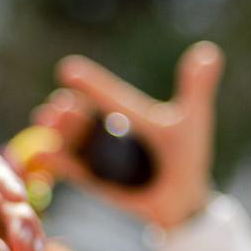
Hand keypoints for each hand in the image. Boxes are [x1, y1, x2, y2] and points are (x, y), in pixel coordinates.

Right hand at [31, 41, 223, 230]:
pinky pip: (72, 170)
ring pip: (73, 141)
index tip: (67, 69)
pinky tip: (43, 156)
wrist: (183, 200)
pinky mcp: (94, 179)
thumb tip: (208, 50)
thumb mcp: (193, 119)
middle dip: (66, 112)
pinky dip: (56, 163)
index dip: (90, 83)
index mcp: (130, 114)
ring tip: (48, 126)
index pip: (108, 96)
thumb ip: (196, 88)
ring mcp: (99, 155)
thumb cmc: (188, 155)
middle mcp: (109, 131)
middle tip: (57, 108)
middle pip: (82, 118)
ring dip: (57, 133)